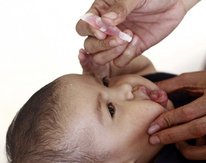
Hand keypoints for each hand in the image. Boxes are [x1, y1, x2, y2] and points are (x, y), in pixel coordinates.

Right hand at [76, 0, 190, 66]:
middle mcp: (105, 29)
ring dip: (112, 53)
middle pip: (89, 45)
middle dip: (102, 45)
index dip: (89, 31)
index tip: (102, 32)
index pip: (83, 26)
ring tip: (128, 38)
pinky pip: (119, 62)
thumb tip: (105, 22)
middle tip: (119, 38)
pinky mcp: (128, 51)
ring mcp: (116, 41)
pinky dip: (127, 55)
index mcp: (100, 12)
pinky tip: (137, 40)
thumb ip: (119, 8)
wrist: (174, 2)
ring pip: (100, 57)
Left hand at [148, 71, 205, 159]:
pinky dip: (198, 153)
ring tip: (174, 145)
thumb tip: (149, 92)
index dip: (167, 120)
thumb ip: (172, 85)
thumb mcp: (196, 79)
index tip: (151, 127)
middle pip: (196, 129)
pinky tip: (187, 146)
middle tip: (153, 140)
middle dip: (171, 136)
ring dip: (187, 149)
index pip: (188, 112)